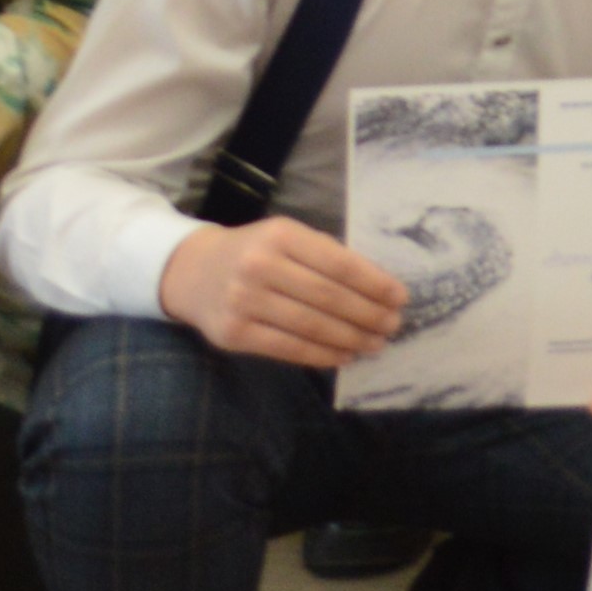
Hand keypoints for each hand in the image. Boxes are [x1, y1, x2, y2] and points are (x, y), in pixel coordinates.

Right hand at [157, 213, 410, 368]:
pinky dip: (321, 355)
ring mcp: (243, 302)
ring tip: (375, 344)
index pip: (339, 263)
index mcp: (281, 235)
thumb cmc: (254, 253)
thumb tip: (379, 289)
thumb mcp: (286, 238)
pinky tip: (344, 355)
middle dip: (368, 315)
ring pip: (311, 326)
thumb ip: (325, 257)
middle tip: (393, 326)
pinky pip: (288, 348)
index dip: (374, 284)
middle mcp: (259, 266)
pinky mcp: (233, 334)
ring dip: (351, 338)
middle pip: (328, 297)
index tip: (400, 298)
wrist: (191, 271)